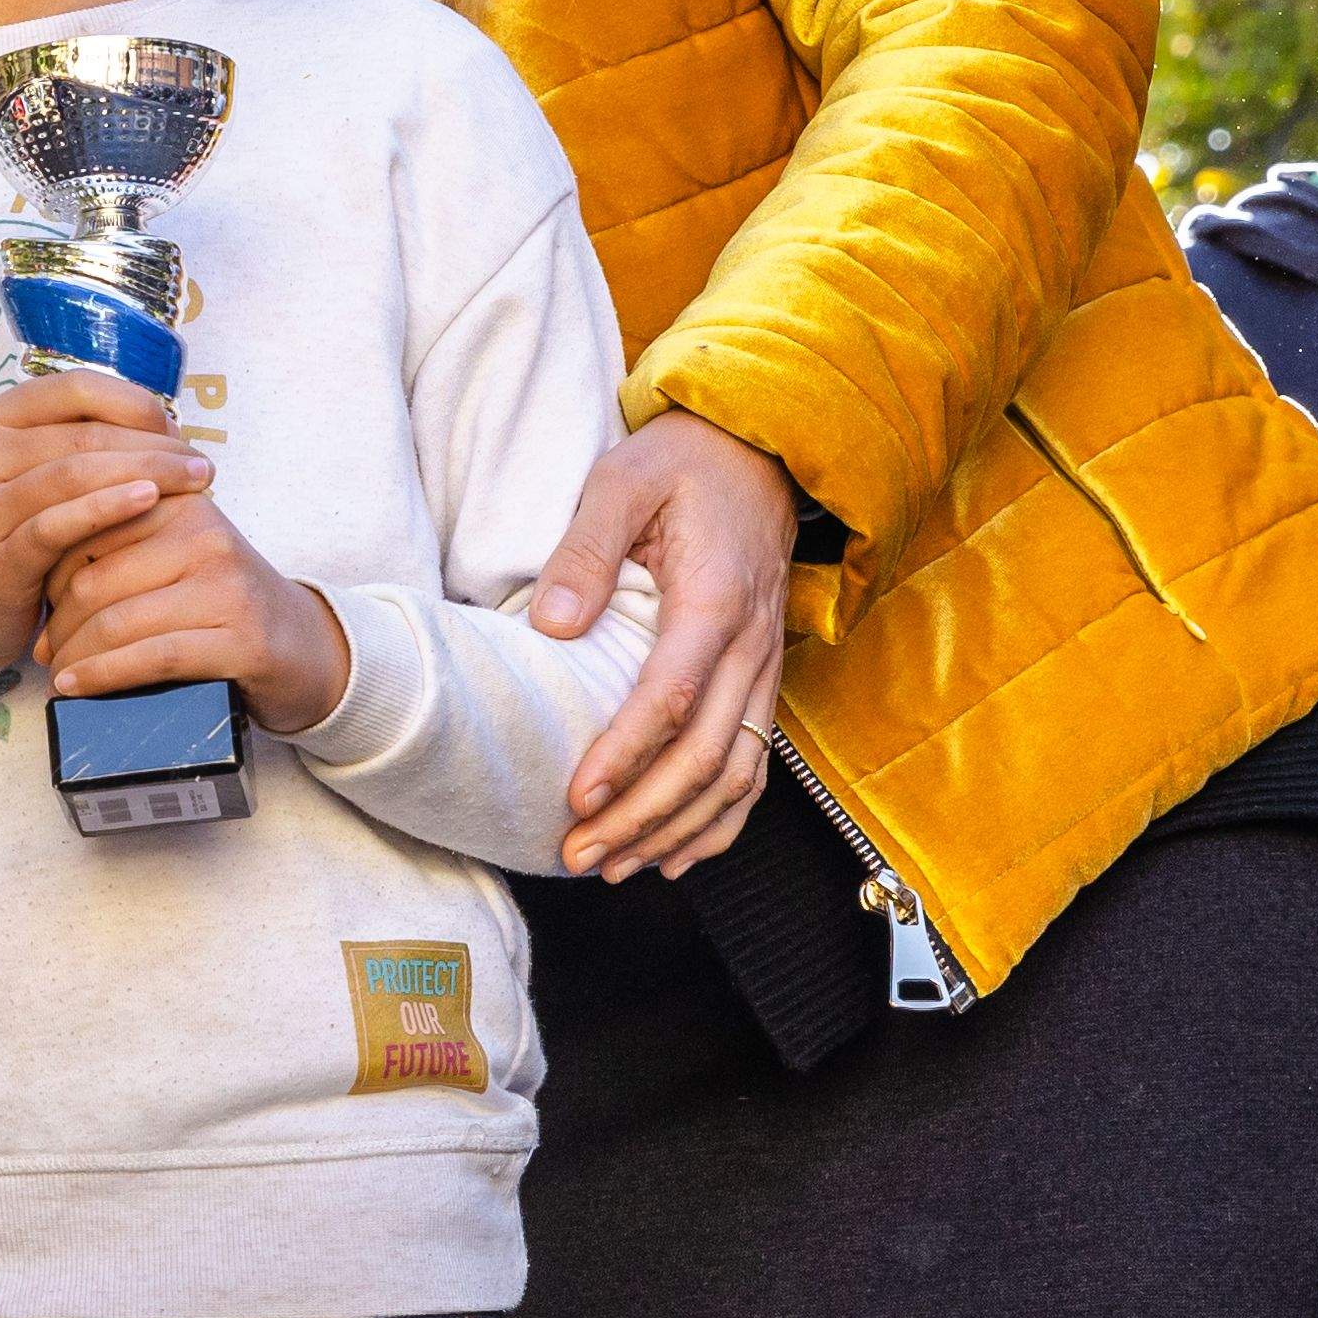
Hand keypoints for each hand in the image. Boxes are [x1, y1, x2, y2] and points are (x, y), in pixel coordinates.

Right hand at [0, 370, 209, 669]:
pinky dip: (108, 509)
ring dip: (145, 474)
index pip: (77, 387)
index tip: (178, 431)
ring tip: (195, 483)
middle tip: (203, 465)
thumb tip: (172, 429)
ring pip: (73, 474)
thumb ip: (92, 445)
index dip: (136, 403)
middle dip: (153, 446)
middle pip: (83, 434)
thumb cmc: (23, 527)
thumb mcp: (45, 474)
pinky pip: (57, 525)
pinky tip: (148, 502)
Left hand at [38, 489, 353, 736]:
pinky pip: (150, 657)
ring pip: (116, 620)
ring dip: (74, 656)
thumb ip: (122, 543)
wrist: (303, 646)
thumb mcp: (177, 552)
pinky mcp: (240, 640)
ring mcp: (226, 587)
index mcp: (182, 501)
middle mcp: (206, 534)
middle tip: (45, 652)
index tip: (43, 606)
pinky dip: (103, 676)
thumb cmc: (221, 602)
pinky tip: (80, 687)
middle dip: (59, 623)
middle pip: (95, 579)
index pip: (88, 528)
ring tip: (59, 674)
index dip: (51, 572)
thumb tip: (38, 573)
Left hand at [540, 413, 794, 881]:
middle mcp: (751, 646)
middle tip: (580, 853)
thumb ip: (585, 550)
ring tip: (614, 866)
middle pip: (706, 756)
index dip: (625, 755)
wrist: (759, 452)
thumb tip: (553, 626)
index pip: (672, 697)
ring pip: (735, 775)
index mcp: (715, 600)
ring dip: (677, 831)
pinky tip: (675, 855)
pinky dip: (722, 821)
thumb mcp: (622, 480)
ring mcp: (764, 668)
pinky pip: (755, 766)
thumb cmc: (683, 464)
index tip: (577, 797)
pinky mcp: (763, 679)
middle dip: (642, 816)